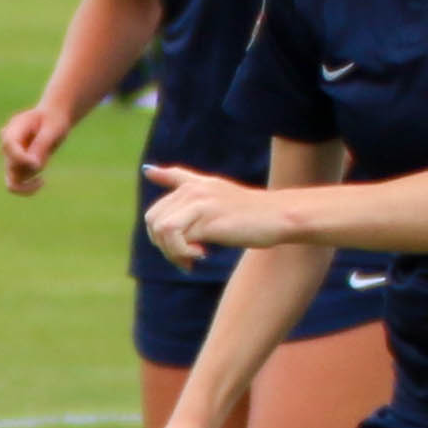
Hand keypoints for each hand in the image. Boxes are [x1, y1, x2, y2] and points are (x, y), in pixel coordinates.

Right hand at [0, 102, 73, 193]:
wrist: (52, 120)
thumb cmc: (54, 121)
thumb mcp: (53, 129)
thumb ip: (42, 145)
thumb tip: (34, 166)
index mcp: (13, 128)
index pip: (9, 145)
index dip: (21, 158)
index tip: (37, 164)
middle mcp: (7, 144)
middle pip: (11, 164)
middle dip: (30, 168)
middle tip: (45, 162)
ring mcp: (9, 157)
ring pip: (14, 178)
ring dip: (32, 175)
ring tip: (46, 160)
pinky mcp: (15, 167)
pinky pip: (14, 185)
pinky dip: (27, 188)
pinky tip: (42, 181)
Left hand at [138, 165, 268, 267]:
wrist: (280, 217)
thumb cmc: (251, 213)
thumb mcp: (218, 194)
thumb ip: (186, 183)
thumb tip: (147, 169)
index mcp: (196, 185)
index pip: (162, 194)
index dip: (159, 221)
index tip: (175, 232)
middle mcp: (194, 190)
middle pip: (153, 220)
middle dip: (162, 244)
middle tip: (185, 257)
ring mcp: (200, 203)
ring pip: (161, 229)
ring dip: (172, 252)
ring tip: (192, 259)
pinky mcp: (208, 219)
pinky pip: (176, 238)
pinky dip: (183, 253)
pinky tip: (202, 255)